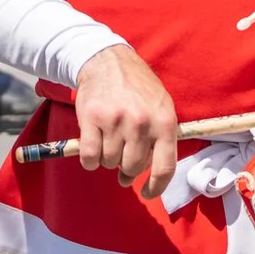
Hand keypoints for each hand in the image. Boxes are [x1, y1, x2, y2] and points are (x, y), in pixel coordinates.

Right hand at [72, 44, 181, 199]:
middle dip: (126, 167)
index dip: (156, 187)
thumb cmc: (137, 87)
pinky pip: (89, 157)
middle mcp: (142, 123)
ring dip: (107, 158)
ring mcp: (116, 121)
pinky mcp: (92, 119)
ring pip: (109, 163)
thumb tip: (143, 175)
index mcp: (164, 122)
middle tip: (122, 153)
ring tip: (109, 138)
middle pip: (132, 168)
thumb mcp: (161, 107)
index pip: (165, 167)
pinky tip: (93, 146)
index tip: (146, 193)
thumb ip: (159, 139)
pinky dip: (89, 159)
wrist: (107, 60)